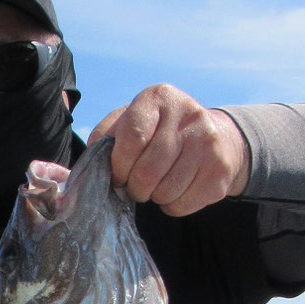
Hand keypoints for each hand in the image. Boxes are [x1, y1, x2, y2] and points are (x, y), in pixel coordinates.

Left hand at [88, 84, 249, 215]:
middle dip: (135, 187)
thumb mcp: (128, 123)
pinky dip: (171, 206)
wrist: (216, 138)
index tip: (118, 175)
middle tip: (137, 184)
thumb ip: (105, 140)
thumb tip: (85, 173)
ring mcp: (207, 142)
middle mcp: (187, 114)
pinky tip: (176, 189)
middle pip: (147, 172)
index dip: (119, 166)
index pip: (131, 139)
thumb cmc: (157, 134)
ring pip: (165, 192)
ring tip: (158, 184)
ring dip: (154, 196)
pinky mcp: (219, 170)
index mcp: (158, 98)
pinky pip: (181, 205)